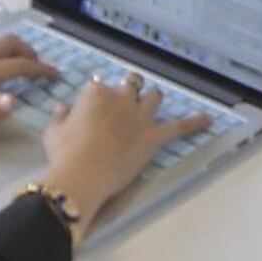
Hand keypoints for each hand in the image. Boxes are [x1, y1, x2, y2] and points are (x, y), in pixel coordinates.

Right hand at [39, 70, 210, 227]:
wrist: (81, 174)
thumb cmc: (64, 154)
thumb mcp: (53, 132)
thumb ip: (60, 117)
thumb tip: (62, 107)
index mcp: (95, 93)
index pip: (100, 86)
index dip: (99, 97)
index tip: (95, 108)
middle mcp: (121, 99)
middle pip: (131, 86)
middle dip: (130, 89)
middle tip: (128, 96)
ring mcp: (139, 117)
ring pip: (154, 97)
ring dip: (154, 98)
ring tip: (153, 101)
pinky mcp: (153, 136)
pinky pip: (179, 127)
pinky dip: (195, 122)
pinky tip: (208, 120)